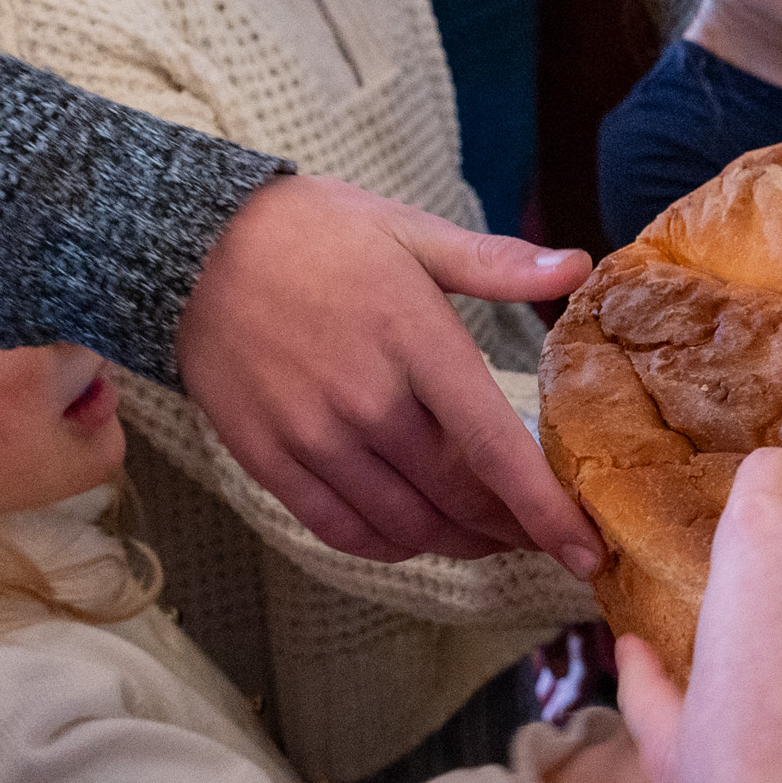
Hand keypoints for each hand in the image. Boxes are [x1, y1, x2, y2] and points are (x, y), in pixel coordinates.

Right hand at [176, 172, 597, 571]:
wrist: (194, 243)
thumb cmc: (314, 231)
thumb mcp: (411, 230)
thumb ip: (496, 264)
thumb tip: (581, 265)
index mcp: (416, 342)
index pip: (494, 448)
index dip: (545, 510)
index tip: (587, 551)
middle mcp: (368, 402)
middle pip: (459, 496)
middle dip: (513, 528)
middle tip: (544, 535)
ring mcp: (314, 437)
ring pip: (407, 524)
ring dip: (458, 542)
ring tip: (488, 537)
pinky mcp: (268, 459)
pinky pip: (341, 528)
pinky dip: (390, 543)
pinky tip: (416, 533)